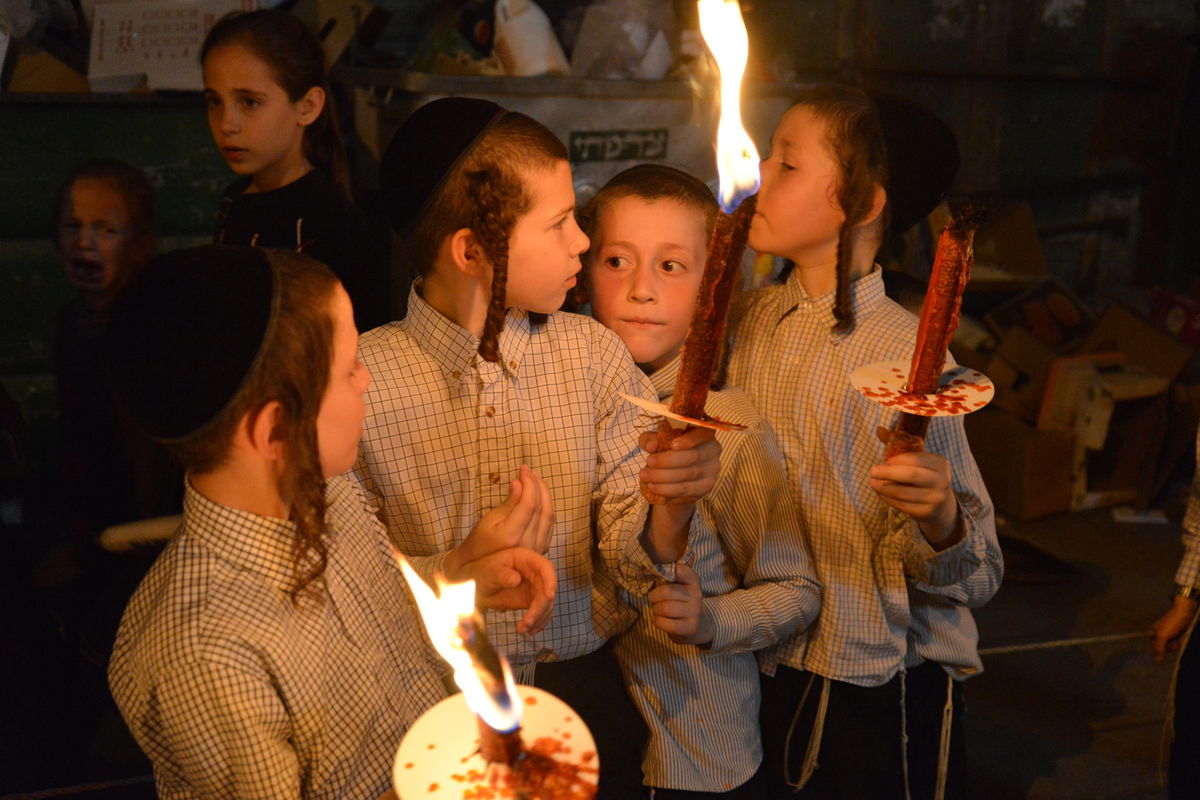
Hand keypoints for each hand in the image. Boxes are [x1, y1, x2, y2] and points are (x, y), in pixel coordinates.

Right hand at [447, 465, 553, 576]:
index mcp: (512, 536)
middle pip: (542, 509)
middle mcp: (528, 544)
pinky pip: (550, 524)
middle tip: (530, 471)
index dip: (529, 483)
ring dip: (545, 494)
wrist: (482, 570)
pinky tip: (540, 495)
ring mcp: (537, 548)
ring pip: (549, 517)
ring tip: (536, 479)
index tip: (522, 469)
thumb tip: (519, 483)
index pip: (529, 505)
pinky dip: (547, 506)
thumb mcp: (489, 521)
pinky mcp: (541, 548)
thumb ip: (508, 503)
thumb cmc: (480, 543)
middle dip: (538, 486)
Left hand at [457, 547, 557, 635]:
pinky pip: (540, 612)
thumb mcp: (489, 570)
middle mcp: (534, 573)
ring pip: (546, 604)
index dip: (551, 581)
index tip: (549, 596)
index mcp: (527, 559)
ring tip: (523, 629)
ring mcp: (534, 588)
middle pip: (547, 590)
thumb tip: (516, 580)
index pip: (545, 567)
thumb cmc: (481, 572)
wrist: (475, 586)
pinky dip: (537, 623)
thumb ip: (501, 574)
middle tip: (528, 621)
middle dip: (540, 607)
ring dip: (538, 618)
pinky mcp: (530, 601)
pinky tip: (528, 631)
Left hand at [640, 426, 720, 503]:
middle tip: (648, 462)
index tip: (672, 445)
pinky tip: (653, 486)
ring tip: (645, 475)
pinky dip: (667, 489)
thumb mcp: (656, 441)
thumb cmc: (667, 450)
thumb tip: (651, 446)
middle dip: (667, 460)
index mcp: (704, 433)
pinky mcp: (706, 487)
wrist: (675, 476)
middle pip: (693, 456)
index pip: (703, 434)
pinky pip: (686, 489)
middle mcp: (713, 450)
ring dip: (663, 476)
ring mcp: (712, 470)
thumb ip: (651, 439)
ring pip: (688, 474)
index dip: (689, 440)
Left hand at [649, 561, 712, 645]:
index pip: (680, 570)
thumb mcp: (683, 585)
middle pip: (666, 591)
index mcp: (694, 581)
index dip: (666, 573)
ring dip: (655, 610)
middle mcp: (696, 595)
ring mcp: (694, 613)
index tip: (661, 580)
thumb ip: (677, 572)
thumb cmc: (684, 602)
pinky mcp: (690, 628)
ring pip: (665, 608)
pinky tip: (657, 620)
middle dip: (654, 596)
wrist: (700, 626)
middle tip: (653, 600)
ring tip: (657, 611)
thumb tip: (677, 554)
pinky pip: (667, 624)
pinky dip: (657, 621)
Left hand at [869, 431, 958, 546]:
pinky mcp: (926, 513)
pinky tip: (880, 493)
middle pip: (912, 475)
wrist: (941, 506)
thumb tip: (879, 429)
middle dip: (888, 473)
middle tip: (872, 471)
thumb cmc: (924, 477)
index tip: (885, 461)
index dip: (897, 460)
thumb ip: (898, 445)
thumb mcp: (917, 461)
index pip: (916, 459)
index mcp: (940, 463)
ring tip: (873, 483)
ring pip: (904, 492)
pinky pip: (902, 505)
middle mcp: (941, 481)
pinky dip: (888, 499)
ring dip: (884, 488)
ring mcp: (935, 498)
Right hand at [1152, 595, 1197, 660]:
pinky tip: (1181, 638)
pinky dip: (1179, 643)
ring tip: (1178, 638)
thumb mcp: (1163, 636)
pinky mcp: (1176, 635)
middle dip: (1169, 646)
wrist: (1185, 614)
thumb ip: (1160, 648)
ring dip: (1175, 645)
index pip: (1153, 646)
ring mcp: (1168, 635)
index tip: (1165, 643)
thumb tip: (1158, 660)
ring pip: (1170, 647)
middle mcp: (1160, 634)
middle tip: (1172, 640)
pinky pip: (1176, 644)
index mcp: (1153, 632)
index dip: (1159, 648)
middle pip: (1162, 648)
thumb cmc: (1172, 623)